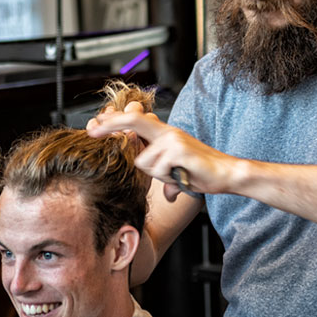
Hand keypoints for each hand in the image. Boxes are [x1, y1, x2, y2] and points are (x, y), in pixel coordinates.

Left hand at [87, 106, 231, 200]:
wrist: (226, 174)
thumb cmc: (201, 173)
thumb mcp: (174, 170)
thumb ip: (164, 173)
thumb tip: (165, 195)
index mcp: (163, 134)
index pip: (134, 122)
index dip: (113, 122)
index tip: (93, 126)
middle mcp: (167, 132)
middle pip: (132, 121)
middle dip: (110, 125)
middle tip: (91, 131)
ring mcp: (173, 138)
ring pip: (143, 160)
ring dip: (156, 174)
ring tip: (174, 175)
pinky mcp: (179, 149)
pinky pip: (158, 168)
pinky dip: (167, 178)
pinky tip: (181, 176)